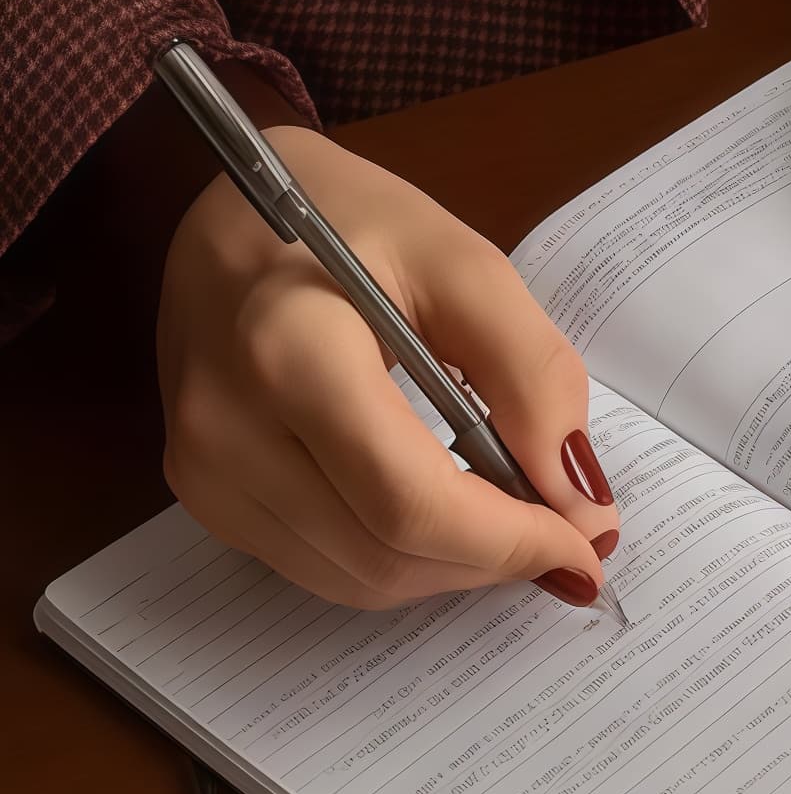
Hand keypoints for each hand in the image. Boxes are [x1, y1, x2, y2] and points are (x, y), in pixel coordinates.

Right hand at [158, 129, 618, 609]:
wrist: (234, 212)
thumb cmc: (352, 221)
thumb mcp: (463, 264)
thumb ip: (531, 374)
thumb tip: (576, 494)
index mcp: (289, 350)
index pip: (409, 500)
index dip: (509, 541)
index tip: (586, 539)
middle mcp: (226, 425)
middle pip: (385, 554)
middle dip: (493, 557)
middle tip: (564, 528)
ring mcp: (202, 470)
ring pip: (355, 580)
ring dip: (450, 568)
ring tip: (507, 518)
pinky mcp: (201, 494)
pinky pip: (317, 568)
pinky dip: (397, 558)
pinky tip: (440, 511)